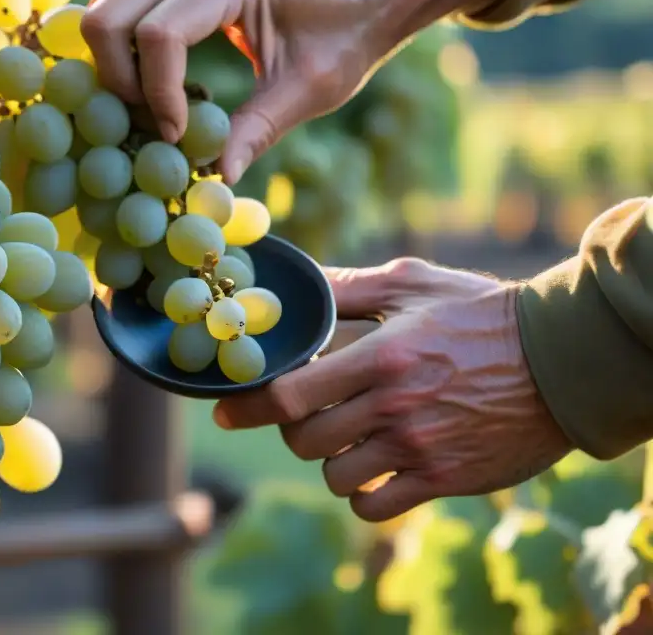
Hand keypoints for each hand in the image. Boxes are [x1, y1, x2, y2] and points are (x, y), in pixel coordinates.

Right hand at [80, 0, 503, 183]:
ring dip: (116, 71)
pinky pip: (119, 13)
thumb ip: (259, 130)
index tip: (179, 138)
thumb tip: (216, 178)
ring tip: (155, 112)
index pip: (159, 36)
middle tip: (155, 126)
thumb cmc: (346, 28)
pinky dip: (122, 56)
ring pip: (103, 14)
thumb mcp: (311, 87)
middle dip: (120, 84)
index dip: (159, 97)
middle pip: (107, 20)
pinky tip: (156, 91)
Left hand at [211, 258, 572, 521]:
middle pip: (303, 441)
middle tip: (308, 416)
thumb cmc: (482, 314)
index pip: (290, 395)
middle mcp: (392, 406)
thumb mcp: (414, 284)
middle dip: (293, 431)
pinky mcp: (443, 479)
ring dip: (331, 461)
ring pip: (336, 477)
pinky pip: (374, 506)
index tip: (226, 411)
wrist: (560, 360)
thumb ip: (350, 287)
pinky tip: (373, 471)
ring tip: (349, 439)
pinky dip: (363, 494)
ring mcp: (418, 448)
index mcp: (380, 356)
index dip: (247, 407)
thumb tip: (300, 280)